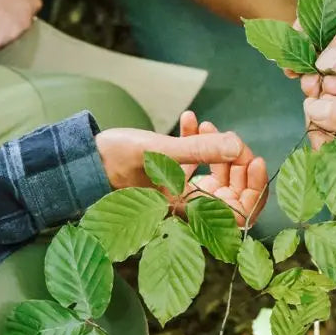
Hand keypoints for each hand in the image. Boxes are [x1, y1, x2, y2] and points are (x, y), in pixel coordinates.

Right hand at [97, 111, 267, 224]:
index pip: (239, 215)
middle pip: (234, 194)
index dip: (254, 190)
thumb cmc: (111, 160)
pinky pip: (197, 164)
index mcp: (186, 210)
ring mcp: (180, 192)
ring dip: (218, 148)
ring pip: (217, 176)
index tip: (253, 158)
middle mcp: (187, 206)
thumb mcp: (156, 150)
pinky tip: (189, 120)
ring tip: (204, 124)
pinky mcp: (171, 178)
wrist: (81, 160)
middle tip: (232, 138)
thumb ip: (197, 149)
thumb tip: (237, 144)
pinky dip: (198, 143)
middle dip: (237, 163)